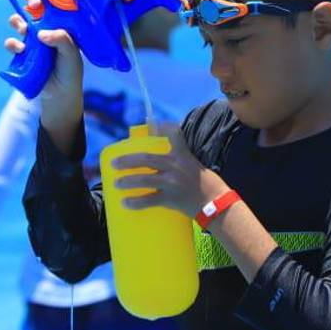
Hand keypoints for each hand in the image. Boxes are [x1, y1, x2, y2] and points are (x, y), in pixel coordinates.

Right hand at [5, 13, 82, 149]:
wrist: (59, 95)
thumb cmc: (70, 72)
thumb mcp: (71, 55)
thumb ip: (61, 40)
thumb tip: (41, 33)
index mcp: (60, 26)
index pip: (51, 6)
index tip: (36, 2)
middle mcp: (46, 29)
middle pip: (32, 10)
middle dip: (27, 8)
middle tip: (29, 12)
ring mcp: (33, 41)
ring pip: (20, 24)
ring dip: (17, 23)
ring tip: (23, 31)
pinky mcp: (22, 53)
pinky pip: (12, 43)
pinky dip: (12, 43)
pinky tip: (20, 50)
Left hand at [111, 123, 229, 217]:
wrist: (216, 204)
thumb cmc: (207, 185)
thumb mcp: (195, 166)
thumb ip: (180, 161)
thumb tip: (159, 163)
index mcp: (183, 155)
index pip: (174, 134)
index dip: (163, 128)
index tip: (153, 125)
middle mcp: (176, 166)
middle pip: (147, 159)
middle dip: (128, 160)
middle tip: (114, 163)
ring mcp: (172, 182)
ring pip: (145, 179)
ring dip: (128, 181)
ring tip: (116, 183)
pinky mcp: (171, 198)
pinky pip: (149, 199)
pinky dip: (136, 202)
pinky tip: (125, 202)